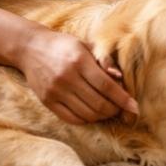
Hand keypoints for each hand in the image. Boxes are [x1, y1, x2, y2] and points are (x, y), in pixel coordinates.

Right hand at [18, 28, 138, 125]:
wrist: (30, 48)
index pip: (106, 86)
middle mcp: (67, 77)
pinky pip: (71, 118)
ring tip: (107, 110)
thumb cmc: (64, 45)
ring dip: (102, 116)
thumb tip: (120, 77)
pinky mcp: (47, 101)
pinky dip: (86, 120)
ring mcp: (55, 91)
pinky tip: (91, 113)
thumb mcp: (86, 45)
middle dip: (115, 110)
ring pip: (87, 114)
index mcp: (79, 61)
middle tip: (121, 109)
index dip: (123, 99)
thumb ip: (105, 60)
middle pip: (98, 103)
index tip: (135, 107)